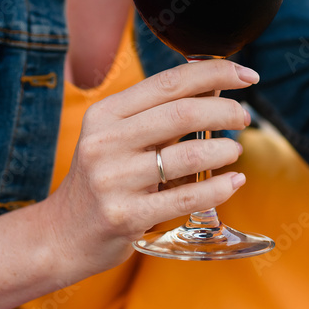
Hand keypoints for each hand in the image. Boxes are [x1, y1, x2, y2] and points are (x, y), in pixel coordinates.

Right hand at [41, 59, 256, 278]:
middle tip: (243, 116)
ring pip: (189, 156)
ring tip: (234, 150)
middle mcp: (105, 142)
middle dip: (225, 110)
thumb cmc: (103, 180)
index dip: (214, 73)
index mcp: (105, 114)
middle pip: (182, 113)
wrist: (63, 235)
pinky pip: (186, 198)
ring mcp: (114, 181)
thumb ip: (162, 112)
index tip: (245, 74)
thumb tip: (215, 84)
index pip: (168, 82)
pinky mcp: (126, 216)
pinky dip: (218, 188)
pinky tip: (234, 182)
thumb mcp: (118, 137)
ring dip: (224, 150)